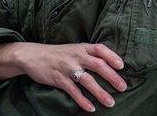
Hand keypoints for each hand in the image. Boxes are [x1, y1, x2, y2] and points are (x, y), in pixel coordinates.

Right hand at [0, 42, 126, 112]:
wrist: (32, 55)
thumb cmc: (58, 54)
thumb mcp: (74, 49)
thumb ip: (88, 55)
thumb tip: (109, 65)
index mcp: (82, 47)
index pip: (100, 49)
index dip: (112, 56)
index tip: (122, 66)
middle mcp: (76, 56)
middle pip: (98, 65)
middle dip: (112, 77)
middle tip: (123, 87)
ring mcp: (67, 67)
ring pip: (87, 80)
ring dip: (100, 93)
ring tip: (110, 102)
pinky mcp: (59, 79)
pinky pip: (73, 91)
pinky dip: (82, 101)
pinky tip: (90, 108)